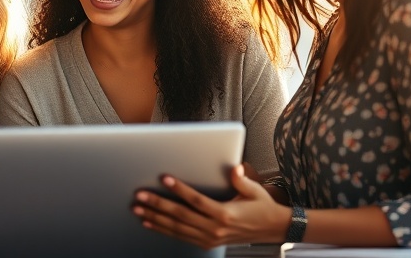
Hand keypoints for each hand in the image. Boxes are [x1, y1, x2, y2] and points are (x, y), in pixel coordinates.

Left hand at [132, 165, 289, 248]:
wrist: (272, 230)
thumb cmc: (262, 208)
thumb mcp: (255, 192)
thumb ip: (241, 180)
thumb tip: (234, 168)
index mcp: (225, 214)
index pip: (197, 200)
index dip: (179, 189)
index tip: (164, 178)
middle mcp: (215, 228)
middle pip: (181, 215)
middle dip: (158, 205)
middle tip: (140, 196)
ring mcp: (210, 238)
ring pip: (177, 228)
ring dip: (155, 218)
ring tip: (138, 209)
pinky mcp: (207, 243)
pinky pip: (180, 236)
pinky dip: (163, 230)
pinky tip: (150, 223)